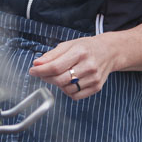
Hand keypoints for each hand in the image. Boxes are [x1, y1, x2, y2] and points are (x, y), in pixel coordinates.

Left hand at [27, 24, 141, 97]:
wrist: (109, 52)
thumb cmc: (86, 47)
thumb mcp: (69, 45)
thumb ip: (52, 55)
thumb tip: (36, 64)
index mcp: (80, 52)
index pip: (55, 66)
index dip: (41, 71)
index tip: (32, 71)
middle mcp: (88, 65)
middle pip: (60, 79)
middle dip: (47, 78)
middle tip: (43, 74)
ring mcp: (94, 78)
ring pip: (67, 89)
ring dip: (58, 85)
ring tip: (60, 76)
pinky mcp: (97, 87)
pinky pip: (75, 96)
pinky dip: (68, 91)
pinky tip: (69, 82)